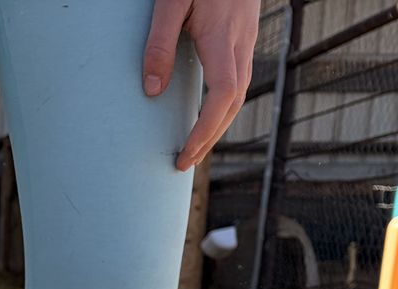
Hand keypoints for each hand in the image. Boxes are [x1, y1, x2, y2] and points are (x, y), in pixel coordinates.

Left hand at [142, 0, 258, 171]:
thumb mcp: (170, 1)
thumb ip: (159, 43)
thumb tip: (151, 91)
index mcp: (222, 39)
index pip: (221, 97)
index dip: (204, 130)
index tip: (184, 154)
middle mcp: (240, 44)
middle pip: (232, 104)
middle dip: (209, 138)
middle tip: (184, 162)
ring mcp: (246, 40)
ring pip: (238, 94)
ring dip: (218, 124)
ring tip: (195, 146)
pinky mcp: (243, 35)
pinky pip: (237, 80)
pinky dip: (223, 105)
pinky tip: (208, 113)